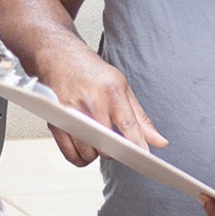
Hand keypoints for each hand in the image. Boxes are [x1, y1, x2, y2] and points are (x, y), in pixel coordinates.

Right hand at [38, 45, 167, 166]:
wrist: (60, 57)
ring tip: (96, 139)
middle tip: (113, 141)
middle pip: (107, 143)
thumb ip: (140, 118)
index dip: (137, 143)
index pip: (127, 124)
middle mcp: (91, 101)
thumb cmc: (93, 73)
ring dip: (96, 153)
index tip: (144, 157)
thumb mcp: (122, 88)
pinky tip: (85, 147)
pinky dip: (80, 158)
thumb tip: (159, 142)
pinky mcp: (55, 121)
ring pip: (89, 152)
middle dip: (113, 149)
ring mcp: (71, 112)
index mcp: (111, 91)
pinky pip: (71, 154)